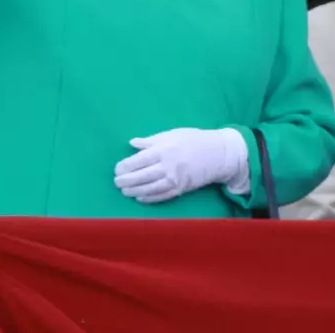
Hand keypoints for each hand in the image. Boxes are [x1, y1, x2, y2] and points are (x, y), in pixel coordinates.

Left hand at [114, 127, 249, 204]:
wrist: (217, 153)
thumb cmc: (192, 140)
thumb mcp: (170, 135)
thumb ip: (150, 141)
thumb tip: (132, 143)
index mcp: (162, 150)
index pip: (138, 161)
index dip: (125, 166)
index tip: (117, 169)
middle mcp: (167, 166)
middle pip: (142, 176)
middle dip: (127, 181)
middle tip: (116, 182)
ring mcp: (175, 179)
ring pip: (150, 188)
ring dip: (135, 191)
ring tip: (125, 192)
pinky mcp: (182, 189)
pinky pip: (163, 196)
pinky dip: (151, 198)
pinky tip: (140, 198)